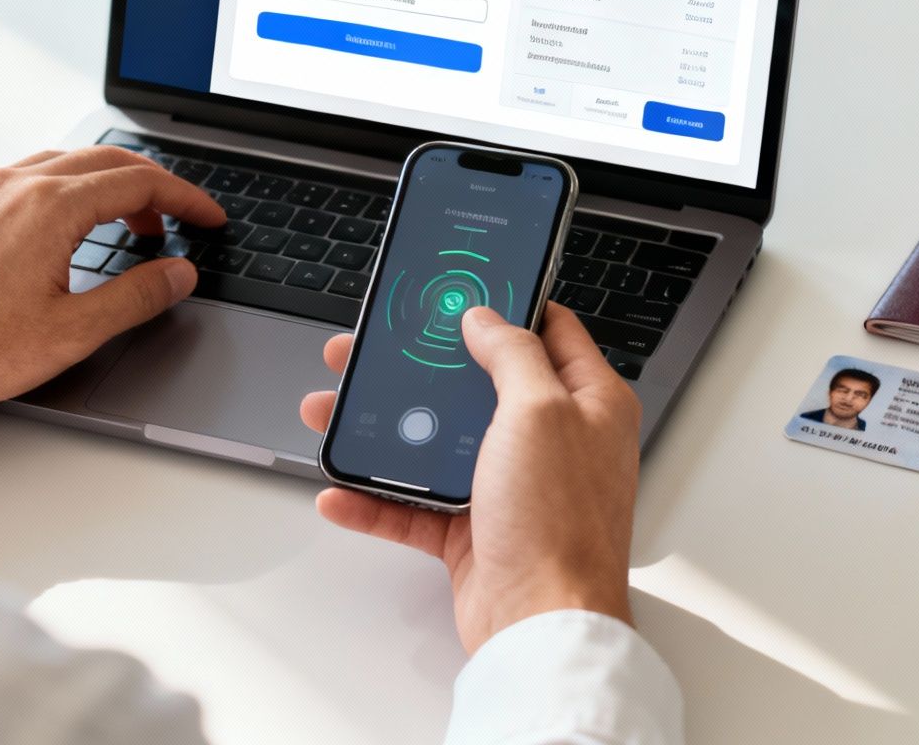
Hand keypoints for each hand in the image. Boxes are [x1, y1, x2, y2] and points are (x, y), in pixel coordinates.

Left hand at [0, 146, 223, 425]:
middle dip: (152, 187)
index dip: (186, 199)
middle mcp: (14, 185)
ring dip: (104, 186)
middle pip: (104, 161)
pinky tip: (59, 232)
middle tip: (177, 222)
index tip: (209, 219)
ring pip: (59, 164)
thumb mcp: (73, 332)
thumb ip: (137, 296)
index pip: (140, 181)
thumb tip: (179, 274)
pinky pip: (20, 180)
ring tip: (125, 224)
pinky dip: (60, 192)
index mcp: (51, 207)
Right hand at [300, 304, 641, 654]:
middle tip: (367, 350)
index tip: (457, 290)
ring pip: (435, 443)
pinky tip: (338, 489)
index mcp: (587, 403)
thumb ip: (513, 354)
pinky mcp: (476, 532)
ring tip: (331, 410)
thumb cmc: (560, 524)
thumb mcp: (539, 411)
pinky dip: (374, 499)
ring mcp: (511, 487)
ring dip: (381, 428)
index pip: (549, 331)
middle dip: (417, 367)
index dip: (504, 306)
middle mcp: (552, 441)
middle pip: (474, 385)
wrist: (541, 626)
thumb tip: (488, 317)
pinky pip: (415, 507)